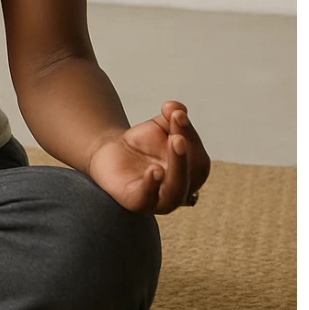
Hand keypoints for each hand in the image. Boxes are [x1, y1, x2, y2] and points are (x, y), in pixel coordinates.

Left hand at [87, 100, 210, 214]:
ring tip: (175, 142)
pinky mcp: (137, 202)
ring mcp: (160, 200)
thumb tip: (176, 108)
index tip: (177, 113)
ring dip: (178, 166)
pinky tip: (154, 170)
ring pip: (176, 190)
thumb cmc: (143, 143)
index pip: (198, 156)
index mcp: (191, 173)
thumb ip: (172, 115)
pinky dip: (152, 185)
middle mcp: (181, 190)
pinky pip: (147, 198)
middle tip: (179, 133)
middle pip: (193, 173)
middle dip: (187, 152)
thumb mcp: (160, 125)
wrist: (110, 152)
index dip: (190, 134)